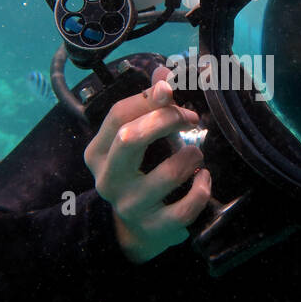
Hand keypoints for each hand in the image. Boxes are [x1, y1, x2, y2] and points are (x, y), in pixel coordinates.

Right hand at [83, 66, 212, 263]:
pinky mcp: (154, 228)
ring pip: (168, 172)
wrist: (134, 230)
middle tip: (191, 119)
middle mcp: (107, 180)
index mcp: (96, 153)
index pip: (118, 114)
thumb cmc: (138, 173)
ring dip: (191, 155)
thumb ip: (148, 105)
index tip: (173, 94)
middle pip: (131, 138)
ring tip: (196, 154)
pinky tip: (203, 178)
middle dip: (167, 120)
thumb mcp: (134, 141)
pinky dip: (201, 188)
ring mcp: (129, 206)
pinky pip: (186, 207)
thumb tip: (163, 71)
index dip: (150, 98)